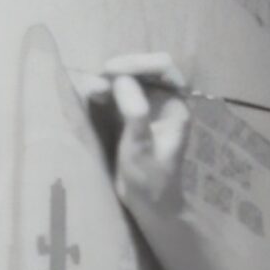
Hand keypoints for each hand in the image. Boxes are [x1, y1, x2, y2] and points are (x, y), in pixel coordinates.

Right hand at [101, 55, 192, 215]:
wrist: (150, 206)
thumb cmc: (150, 182)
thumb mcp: (141, 149)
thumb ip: (135, 113)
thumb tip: (122, 79)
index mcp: (175, 105)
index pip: (163, 66)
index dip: (137, 63)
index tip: (111, 73)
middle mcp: (164, 100)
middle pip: (143, 66)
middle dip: (120, 69)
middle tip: (99, 85)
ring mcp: (148, 105)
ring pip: (129, 76)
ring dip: (109, 78)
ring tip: (95, 91)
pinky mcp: (133, 113)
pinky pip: (119, 90)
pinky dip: (105, 89)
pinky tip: (95, 94)